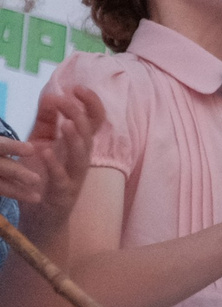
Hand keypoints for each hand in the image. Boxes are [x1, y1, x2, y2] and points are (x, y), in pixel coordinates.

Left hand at [0, 82, 101, 237]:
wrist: (41, 218)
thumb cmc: (42, 178)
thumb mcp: (42, 144)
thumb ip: (47, 122)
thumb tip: (51, 95)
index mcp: (80, 146)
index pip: (96, 120)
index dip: (91, 102)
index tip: (77, 87)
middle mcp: (82, 159)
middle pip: (90, 133)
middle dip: (80, 114)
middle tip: (65, 100)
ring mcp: (75, 177)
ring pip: (82, 156)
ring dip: (76, 139)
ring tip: (68, 124)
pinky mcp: (62, 195)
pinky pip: (62, 179)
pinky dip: (54, 166)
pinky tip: (45, 153)